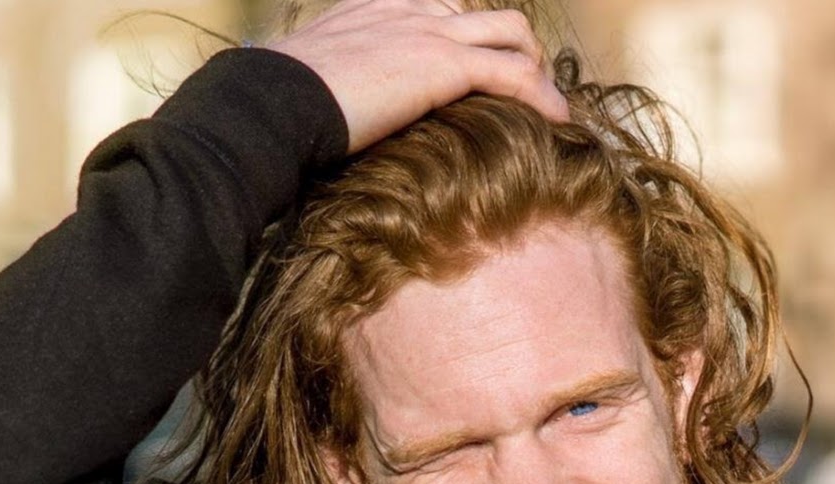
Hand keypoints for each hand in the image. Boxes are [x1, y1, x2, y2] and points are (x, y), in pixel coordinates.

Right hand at [269, 0, 568, 152]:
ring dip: (537, 69)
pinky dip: (541, 96)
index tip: (484, 69)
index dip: (472, 37)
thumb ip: (340, 81)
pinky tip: (558, 120)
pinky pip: (512, 74)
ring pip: (511, 35)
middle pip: (485, 14)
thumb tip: (334, 115)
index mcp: (379, 6)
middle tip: (527, 87)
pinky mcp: (443, 66)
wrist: (276, 102)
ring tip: (551, 106)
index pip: (444, 8)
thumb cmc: (280, 102)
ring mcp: (429, 32)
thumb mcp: (313, 79)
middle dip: (515, 46)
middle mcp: (410, 8)